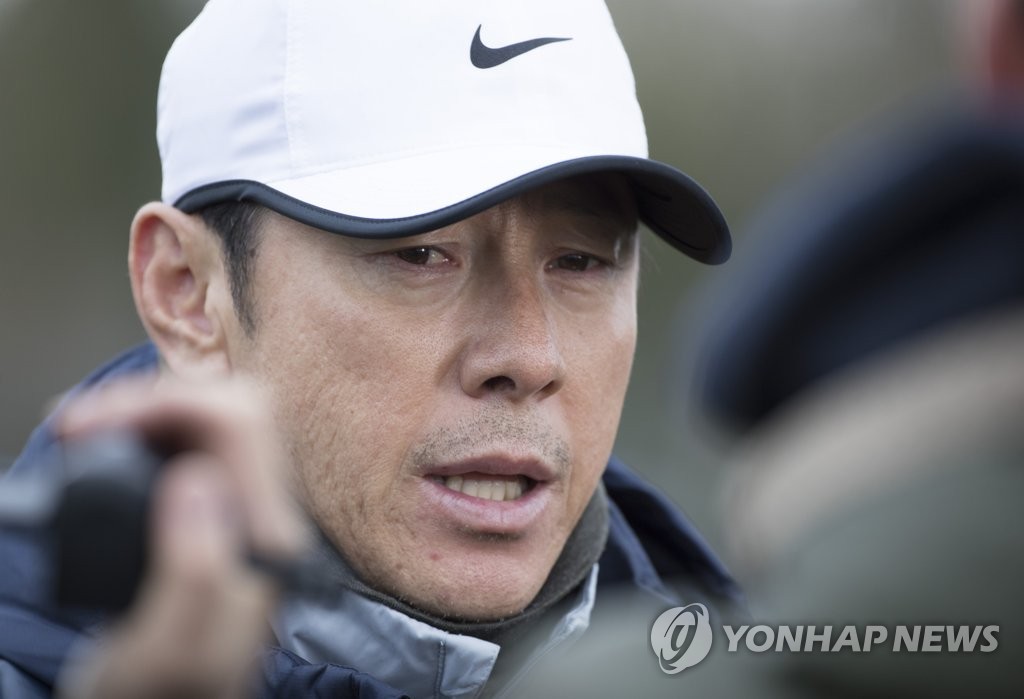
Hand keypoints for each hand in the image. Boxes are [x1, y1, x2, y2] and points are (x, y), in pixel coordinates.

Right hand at [54, 377, 306, 698]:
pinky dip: (138, 435)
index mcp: (265, 538)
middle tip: (79, 426)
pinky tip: (98, 450)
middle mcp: (262, 516)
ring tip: (80, 432)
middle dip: (154, 399)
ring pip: (207, 423)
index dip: (166, 403)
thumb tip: (198, 477)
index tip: (92, 425)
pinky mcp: (207, 516)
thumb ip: (196, 569)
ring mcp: (238, 513)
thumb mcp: (171, 652)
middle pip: (231, 408)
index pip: (241, 423)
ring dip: (143, 412)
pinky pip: (183, 449)